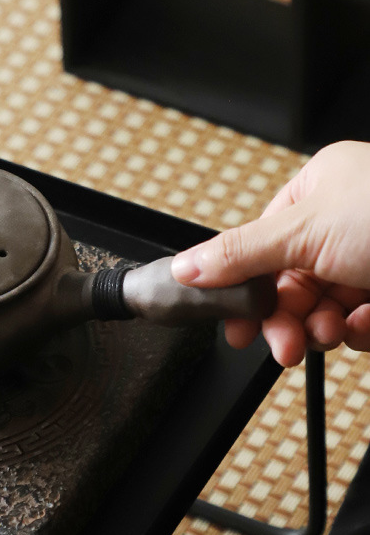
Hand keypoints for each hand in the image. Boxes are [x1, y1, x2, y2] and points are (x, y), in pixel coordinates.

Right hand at [170, 140, 369, 366]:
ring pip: (326, 307)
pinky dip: (361, 329)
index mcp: (319, 189)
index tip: (232, 325)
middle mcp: (347, 220)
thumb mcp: (303, 231)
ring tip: (329, 335)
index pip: (262, 244)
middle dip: (287, 317)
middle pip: (291, 282)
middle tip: (281, 345)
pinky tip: (367, 324)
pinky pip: (363, 321)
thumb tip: (184, 267)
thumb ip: (239, 255)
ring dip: (323, 327)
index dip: (244, 287)